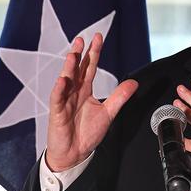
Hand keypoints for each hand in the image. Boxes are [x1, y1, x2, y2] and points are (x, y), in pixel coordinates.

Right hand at [45, 33, 137, 171]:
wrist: (75, 153)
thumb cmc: (87, 132)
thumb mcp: (108, 112)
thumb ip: (119, 97)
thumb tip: (134, 82)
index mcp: (84, 90)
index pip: (89, 67)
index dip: (94, 53)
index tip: (98, 38)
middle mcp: (73, 92)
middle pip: (76, 69)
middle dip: (79, 54)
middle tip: (83, 39)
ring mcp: (64, 101)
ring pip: (65, 81)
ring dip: (68, 67)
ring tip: (73, 54)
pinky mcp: (57, 113)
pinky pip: (57, 99)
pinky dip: (59, 90)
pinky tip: (63, 80)